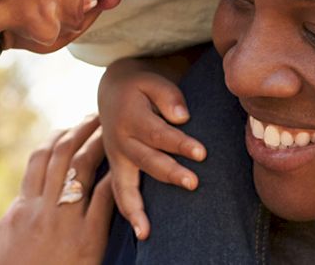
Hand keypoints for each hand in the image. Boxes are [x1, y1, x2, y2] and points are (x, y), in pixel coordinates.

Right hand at [0, 115, 117, 264]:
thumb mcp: (8, 238)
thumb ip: (16, 213)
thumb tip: (21, 198)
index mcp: (22, 206)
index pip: (38, 159)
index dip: (54, 138)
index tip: (68, 128)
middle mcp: (42, 208)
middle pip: (61, 155)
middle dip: (79, 131)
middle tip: (95, 117)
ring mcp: (64, 221)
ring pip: (81, 168)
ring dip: (98, 144)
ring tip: (112, 131)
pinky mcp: (88, 237)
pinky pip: (102, 198)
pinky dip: (112, 177)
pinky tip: (124, 165)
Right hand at [96, 58, 204, 239]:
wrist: (113, 91)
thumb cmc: (141, 88)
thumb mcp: (152, 81)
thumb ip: (168, 96)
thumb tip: (182, 117)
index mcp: (130, 117)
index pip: (158, 133)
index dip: (179, 143)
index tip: (202, 154)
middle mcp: (120, 140)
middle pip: (146, 160)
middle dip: (169, 173)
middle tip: (193, 183)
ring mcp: (117, 157)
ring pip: (127, 184)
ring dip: (139, 206)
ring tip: (148, 229)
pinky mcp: (118, 169)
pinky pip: (119, 194)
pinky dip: (129, 213)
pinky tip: (142, 232)